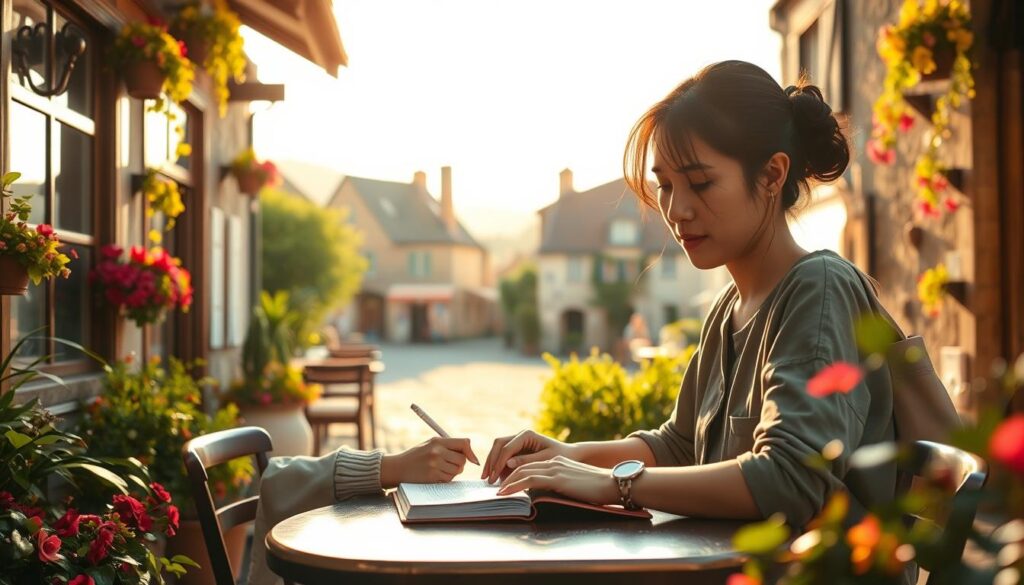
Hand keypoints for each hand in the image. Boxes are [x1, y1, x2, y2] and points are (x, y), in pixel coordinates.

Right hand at [381, 437, 478, 486]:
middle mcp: (437, 452)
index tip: (473, 459)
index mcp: (437, 441)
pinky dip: (445, 479)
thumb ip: (448, 445)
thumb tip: (470, 453)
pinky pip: (449, 479)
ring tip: (440, 469)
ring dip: (452, 472)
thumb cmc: (417, 456)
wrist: (398, 468)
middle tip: (450, 464)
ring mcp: (434, 465)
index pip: (463, 443)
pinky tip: (435, 475)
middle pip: (462, 459)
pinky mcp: (432, 477)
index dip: (470, 452)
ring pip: (457, 470)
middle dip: (460, 463)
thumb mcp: (430, 444)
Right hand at [481, 429, 573, 483]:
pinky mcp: (517, 450)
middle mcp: (520, 435)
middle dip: (491, 462)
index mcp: (527, 434)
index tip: (494, 477)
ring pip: (498, 449)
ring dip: (491, 463)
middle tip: (486, 478)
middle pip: (498, 445)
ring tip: (487, 479)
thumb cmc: (561, 456)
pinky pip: (502, 456)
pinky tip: (494, 478)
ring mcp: (517, 441)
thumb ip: (526, 461)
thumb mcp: (545, 460)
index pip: (507, 448)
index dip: (498, 463)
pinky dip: (497, 466)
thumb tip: (507, 463)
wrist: (569, 455)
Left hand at [496, 455, 619, 505]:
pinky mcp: (557, 478)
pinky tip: (505, 492)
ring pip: (523, 472)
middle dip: (506, 476)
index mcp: (558, 462)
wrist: (613, 483)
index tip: (503, 483)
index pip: (530, 465)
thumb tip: (547, 494)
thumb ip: (560, 485)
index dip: (514, 473)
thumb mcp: (575, 484)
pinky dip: (514, 486)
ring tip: (495, 492)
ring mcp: (555, 469)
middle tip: (493, 487)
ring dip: (506, 482)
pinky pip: (530, 480)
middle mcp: (554, 462)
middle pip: (522, 466)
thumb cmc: (598, 488)